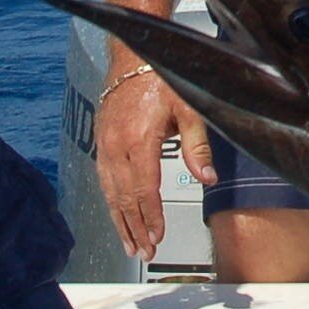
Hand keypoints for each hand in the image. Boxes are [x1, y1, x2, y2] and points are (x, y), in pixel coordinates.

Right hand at [96, 66, 214, 264]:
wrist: (133, 56)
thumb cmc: (160, 78)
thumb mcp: (188, 109)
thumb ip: (197, 146)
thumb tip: (208, 177)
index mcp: (139, 139)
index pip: (145, 189)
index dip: (152, 217)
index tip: (158, 237)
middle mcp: (117, 144)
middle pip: (124, 197)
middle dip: (135, 228)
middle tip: (145, 252)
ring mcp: (105, 143)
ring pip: (110, 192)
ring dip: (120, 221)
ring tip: (129, 244)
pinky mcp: (100, 140)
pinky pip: (103, 178)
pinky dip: (110, 201)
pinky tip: (117, 214)